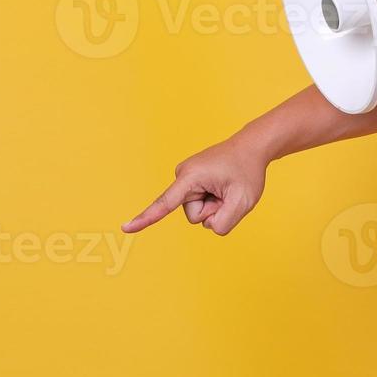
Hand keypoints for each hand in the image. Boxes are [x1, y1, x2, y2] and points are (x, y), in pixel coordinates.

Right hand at [122, 136, 268, 235]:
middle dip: (214, 210)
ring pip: (198, 212)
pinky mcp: (190, 183)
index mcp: (191, 177)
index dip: (145, 218)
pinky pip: (200, 205)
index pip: (165, 203)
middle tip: (230, 190)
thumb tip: (208, 227)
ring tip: (227, 186)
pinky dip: (214, 201)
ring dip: (215, 205)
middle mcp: (183, 176)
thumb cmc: (247, 171)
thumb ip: (224, 222)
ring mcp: (185, 179)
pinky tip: (222, 185)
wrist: (251, 147)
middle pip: (195, 215)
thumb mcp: (243, 201)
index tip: (125, 228)